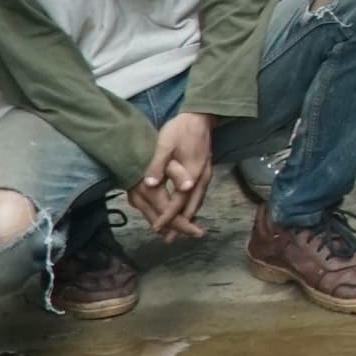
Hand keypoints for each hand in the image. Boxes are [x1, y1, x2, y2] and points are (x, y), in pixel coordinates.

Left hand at [132, 110, 217, 239]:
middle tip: (170, 239)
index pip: (178, 201)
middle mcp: (201, 178)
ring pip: (197, 201)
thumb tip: (149, 184)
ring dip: (188, 217)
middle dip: (181, 224)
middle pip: (192, 206)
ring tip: (178, 231)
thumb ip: (157, 165)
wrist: (201, 116)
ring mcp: (205, 174)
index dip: (167, 216)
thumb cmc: (180, 129)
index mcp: (191, 173)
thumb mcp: (165, 144)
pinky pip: (198, 194)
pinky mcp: (205, 171)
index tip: (156, 228)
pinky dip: (191, 206)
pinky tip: (186, 209)